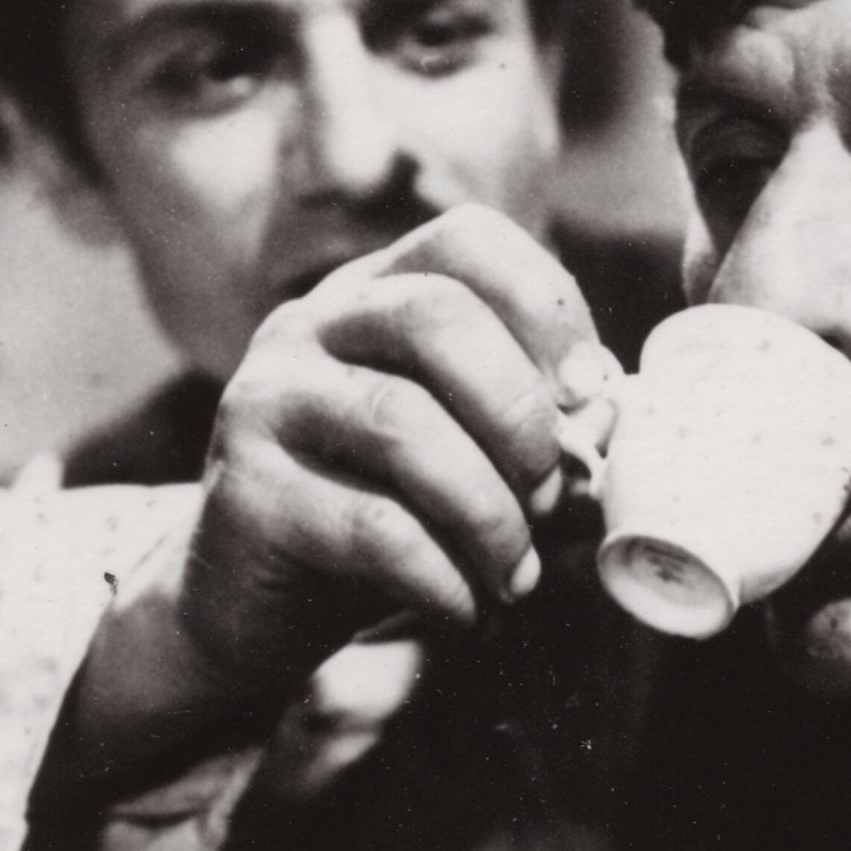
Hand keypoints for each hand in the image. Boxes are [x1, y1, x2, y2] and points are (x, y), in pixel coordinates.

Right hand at [52, 206, 613, 800]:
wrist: (251, 605)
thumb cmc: (380, 515)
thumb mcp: (462, 458)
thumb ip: (535, 434)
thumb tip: (602, 425)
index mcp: (373, 295)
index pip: (466, 240)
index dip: (547, 306)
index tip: (586, 395)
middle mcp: (310, 326)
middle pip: (434, 317)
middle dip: (520, 411)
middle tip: (552, 491)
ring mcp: (267, 400)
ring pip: (402, 423)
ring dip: (489, 511)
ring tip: (514, 573)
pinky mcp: (247, 493)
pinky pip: (371, 525)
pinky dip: (444, 577)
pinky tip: (466, 610)